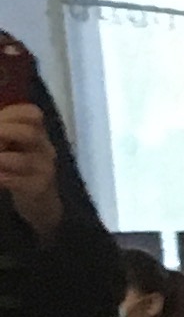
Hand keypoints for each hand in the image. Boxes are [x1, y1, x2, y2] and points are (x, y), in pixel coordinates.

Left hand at [0, 102, 59, 240]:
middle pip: (29, 134)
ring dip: (1, 159)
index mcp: (40, 135)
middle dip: (3, 133)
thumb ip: (6, 135)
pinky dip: (3, 178)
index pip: (33, 115)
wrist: (42, 204)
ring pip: (24, 160)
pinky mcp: (39, 189)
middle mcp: (46, 150)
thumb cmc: (24, 171)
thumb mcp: (18, 148)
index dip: (12, 113)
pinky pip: (19, 182)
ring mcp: (45, 170)